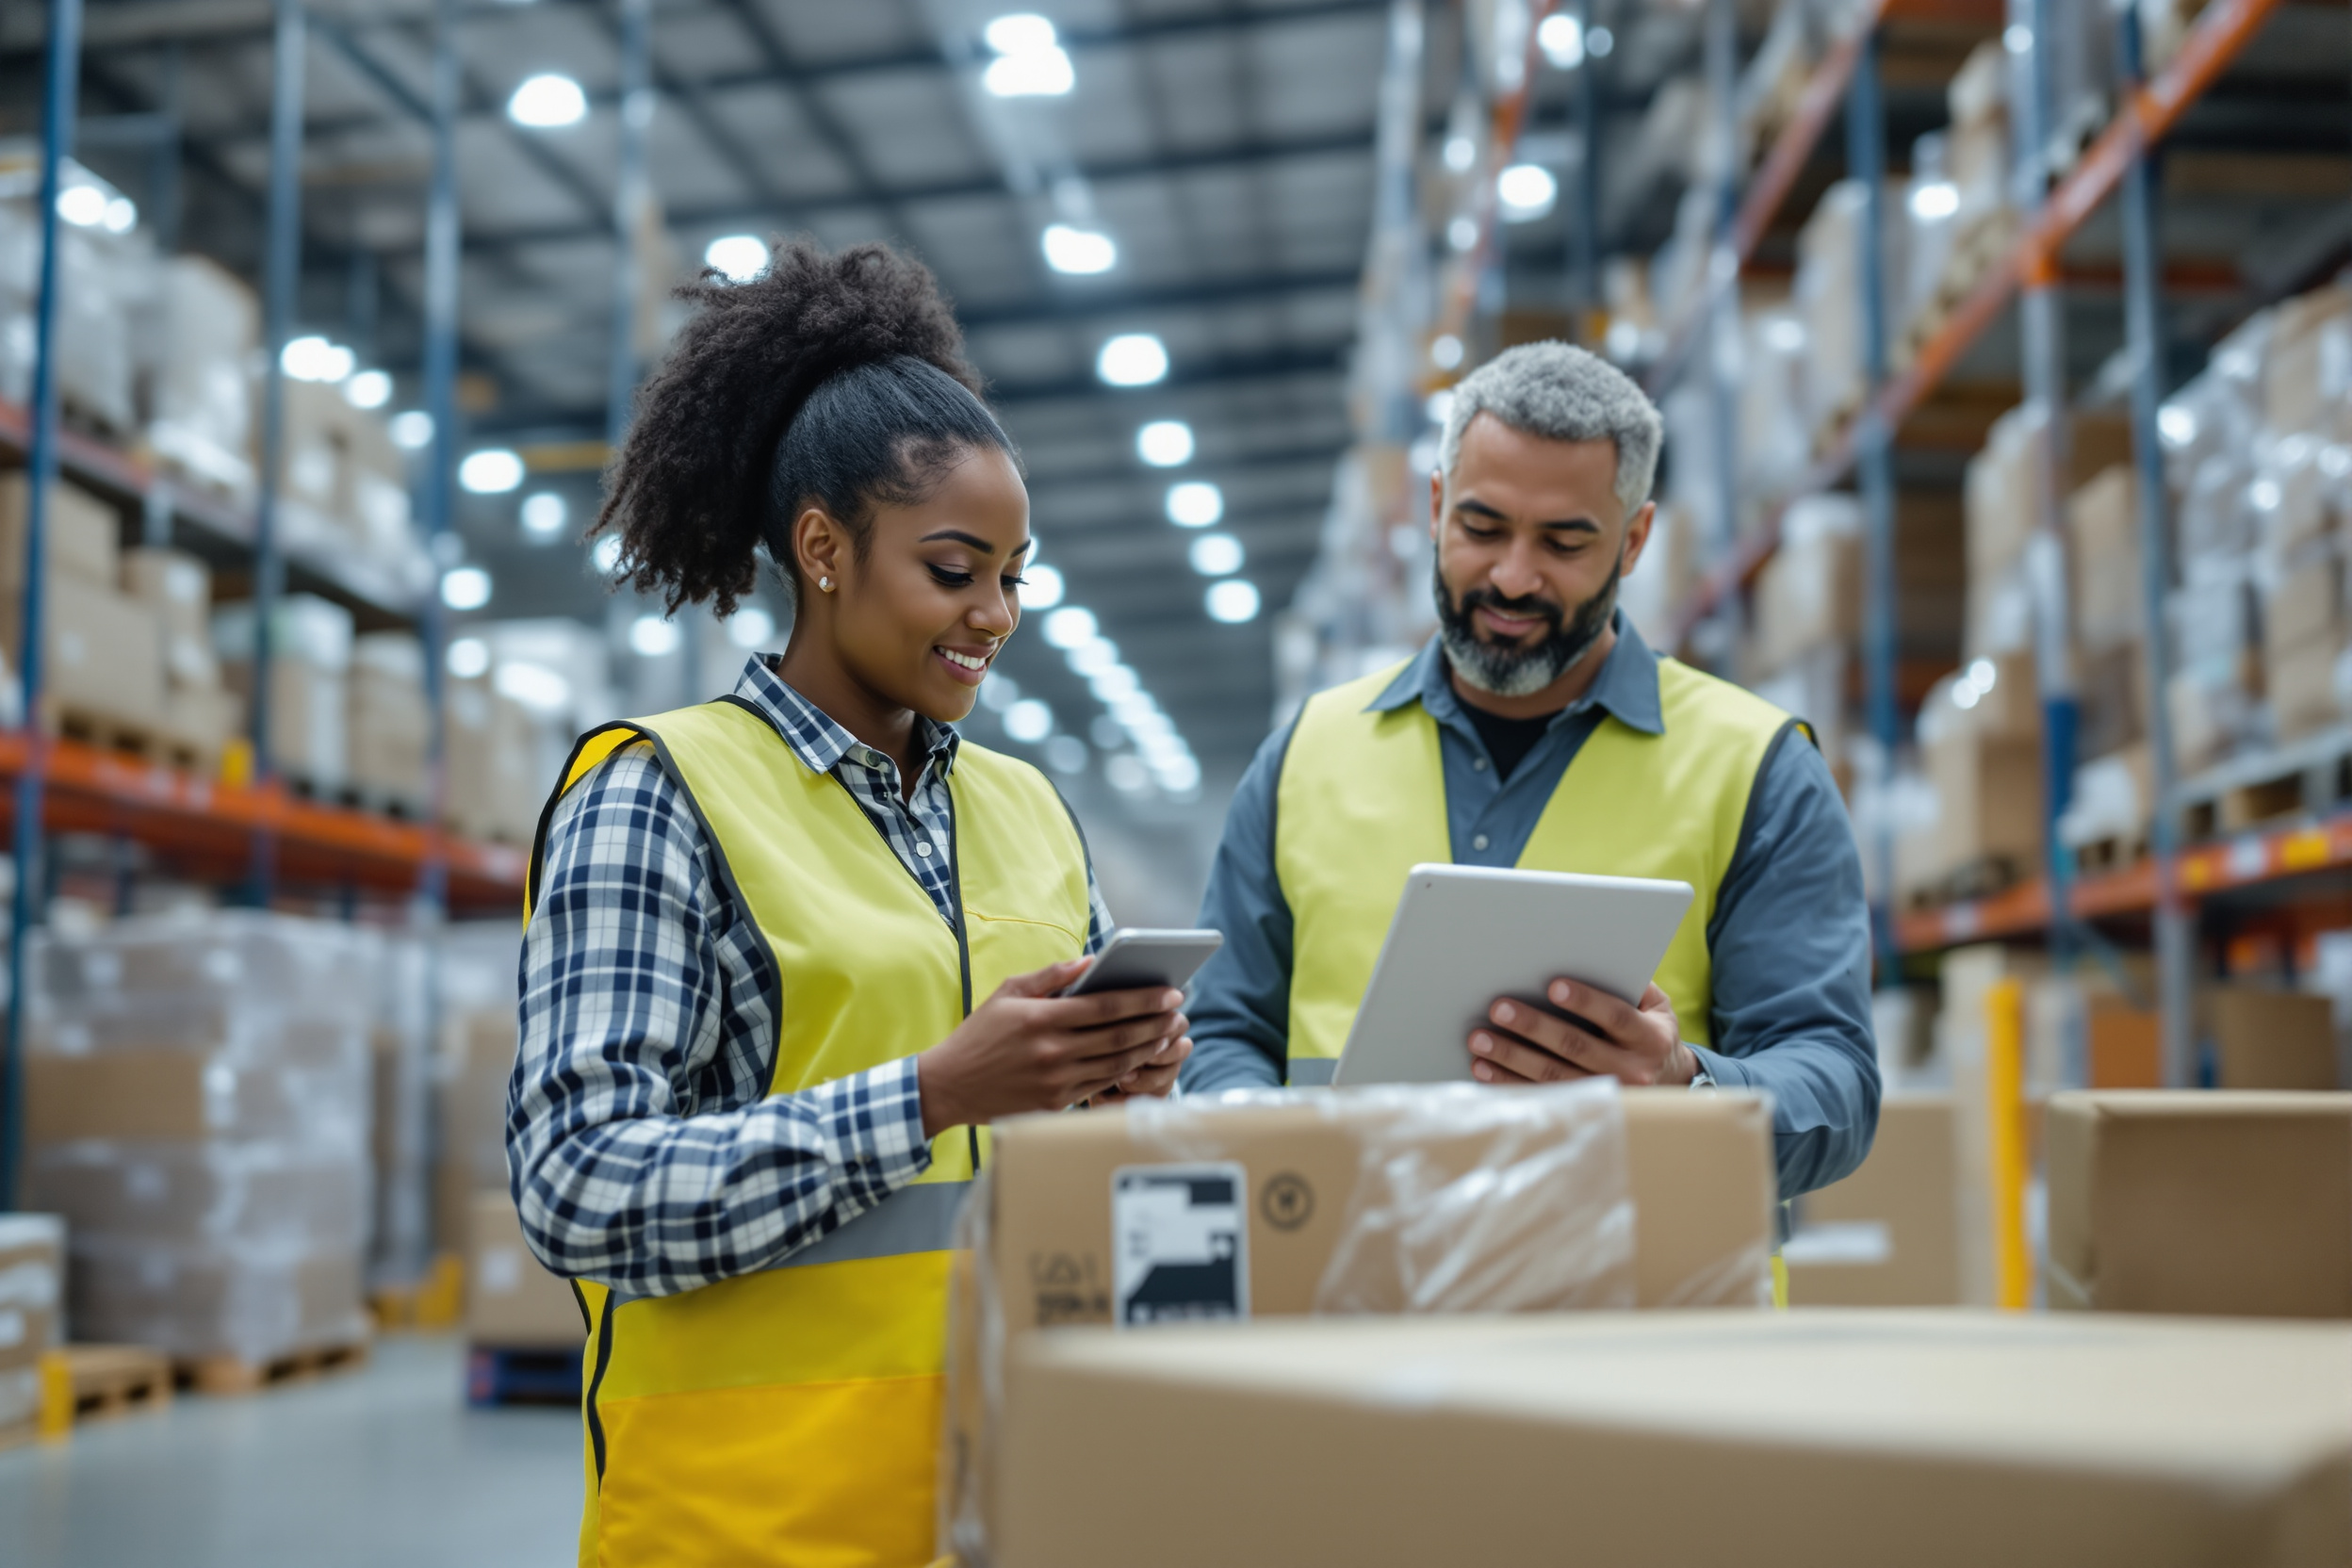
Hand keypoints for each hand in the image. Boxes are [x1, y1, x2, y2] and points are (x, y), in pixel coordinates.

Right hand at [915, 958, 1190, 1134]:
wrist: (949, 1086)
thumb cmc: (979, 1034)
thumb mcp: (1006, 993)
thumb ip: (1050, 976)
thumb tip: (1090, 962)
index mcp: (1041, 1020)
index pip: (1106, 1007)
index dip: (1143, 999)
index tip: (1170, 992)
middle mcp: (1052, 1052)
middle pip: (1119, 1037)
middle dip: (1155, 1023)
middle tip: (1178, 1013)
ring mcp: (1056, 1082)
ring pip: (1117, 1065)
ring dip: (1148, 1049)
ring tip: (1168, 1035)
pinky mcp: (1056, 1105)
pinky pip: (1101, 1086)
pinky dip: (1126, 1072)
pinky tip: (1141, 1059)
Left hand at [1466, 979, 1694, 1087]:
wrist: (1668, 1082)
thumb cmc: (1650, 1029)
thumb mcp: (1655, 1006)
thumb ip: (1629, 984)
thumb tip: (1586, 957)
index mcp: (1650, 1039)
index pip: (1616, 1017)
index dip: (1585, 1001)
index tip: (1552, 985)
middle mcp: (1631, 1071)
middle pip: (1576, 1047)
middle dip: (1534, 1027)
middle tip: (1498, 1009)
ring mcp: (1607, 1095)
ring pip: (1554, 1076)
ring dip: (1512, 1057)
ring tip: (1479, 1040)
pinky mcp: (1584, 1109)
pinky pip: (1542, 1096)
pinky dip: (1509, 1082)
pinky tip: (1484, 1068)